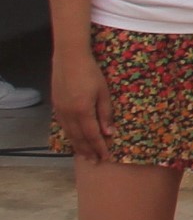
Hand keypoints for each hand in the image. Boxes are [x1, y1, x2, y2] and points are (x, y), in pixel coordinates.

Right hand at [50, 46, 113, 160]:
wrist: (69, 58)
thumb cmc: (91, 73)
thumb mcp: (104, 92)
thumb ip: (105, 114)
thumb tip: (109, 133)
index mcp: (83, 111)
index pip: (93, 135)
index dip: (100, 148)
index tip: (106, 158)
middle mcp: (69, 114)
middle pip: (79, 138)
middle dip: (88, 151)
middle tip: (96, 162)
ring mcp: (60, 110)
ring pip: (70, 133)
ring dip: (78, 146)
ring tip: (85, 156)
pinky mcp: (56, 106)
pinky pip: (64, 126)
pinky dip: (70, 136)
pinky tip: (75, 139)